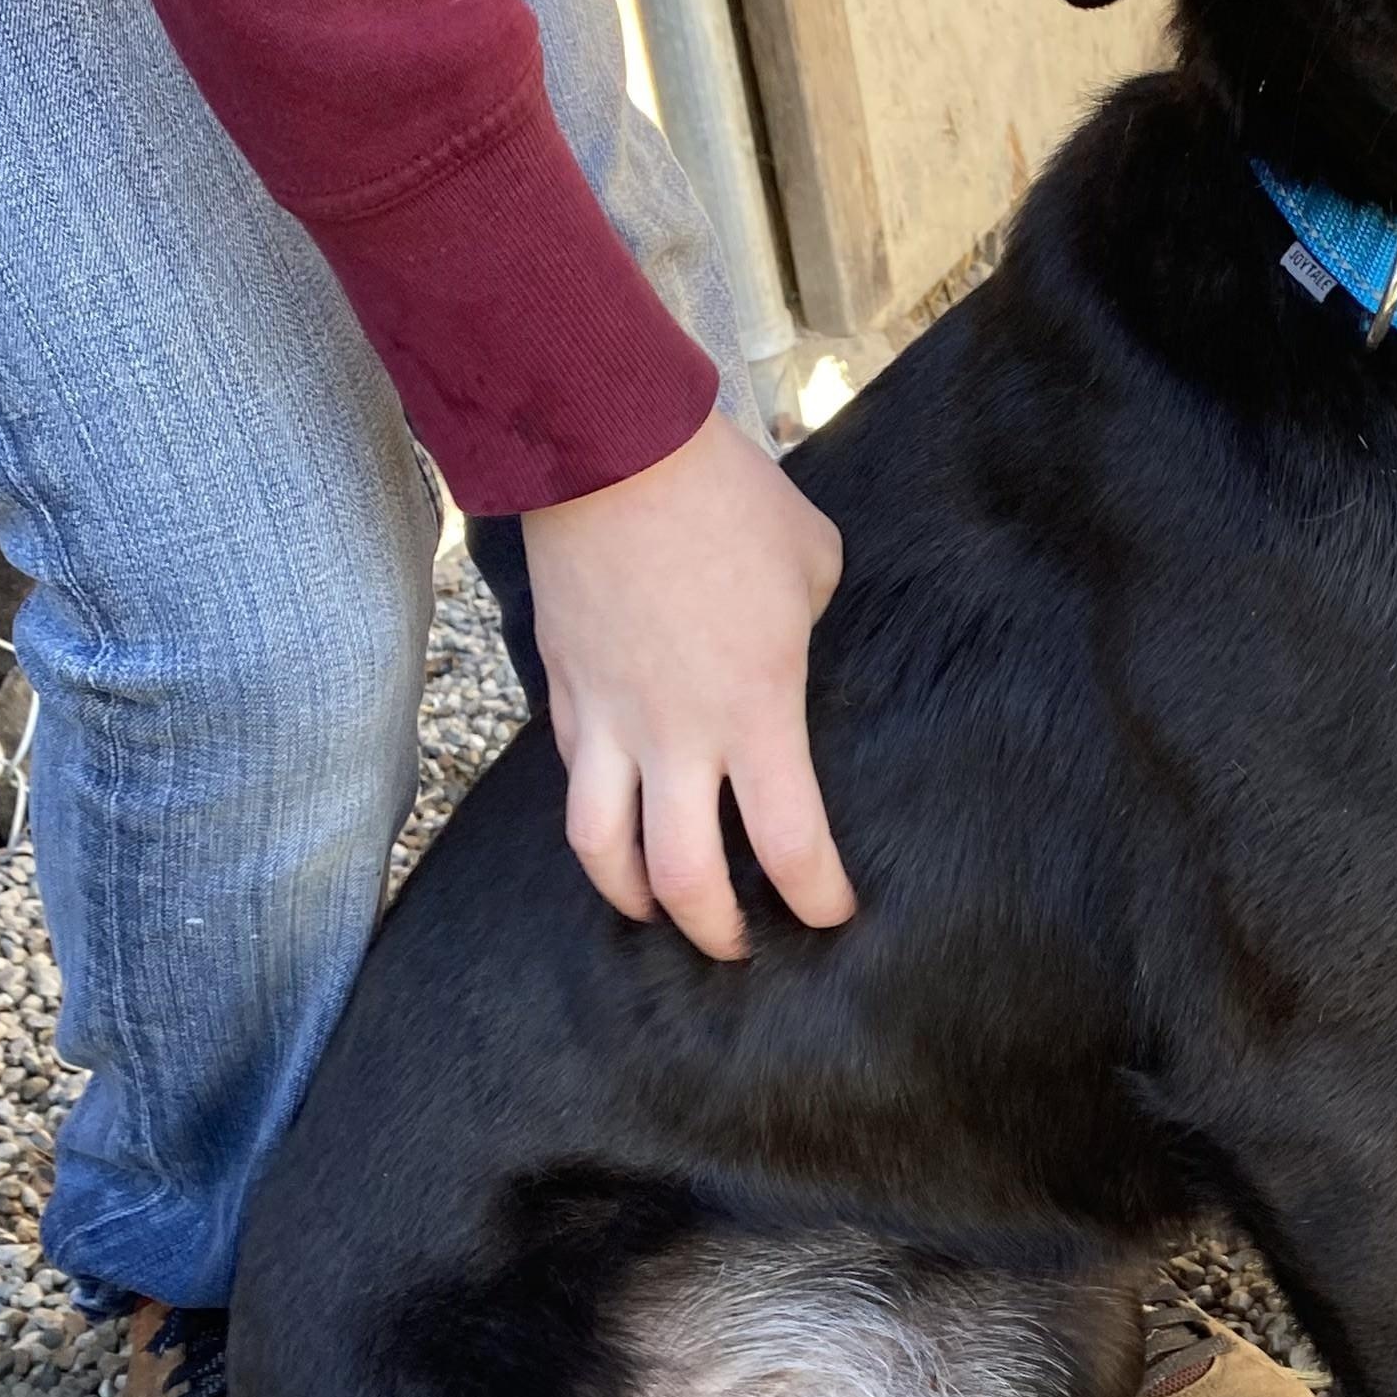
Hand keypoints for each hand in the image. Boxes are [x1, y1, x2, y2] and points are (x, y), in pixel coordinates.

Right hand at [523, 410, 855, 954]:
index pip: (789, 844)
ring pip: (600, 848)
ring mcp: (608, 716)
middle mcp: (677, 734)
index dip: (815, 897)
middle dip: (715, 931)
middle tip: (739, 946)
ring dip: (629, 896)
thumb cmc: (729, 501)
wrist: (612, 450)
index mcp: (758, 709)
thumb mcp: (813, 564)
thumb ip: (811, 626)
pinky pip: (572, 777)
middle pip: (683, 879)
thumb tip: (792, 648)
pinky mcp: (563, 688)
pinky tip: (612, 819)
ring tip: (653, 913)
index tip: (833, 915)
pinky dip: (593, 814)